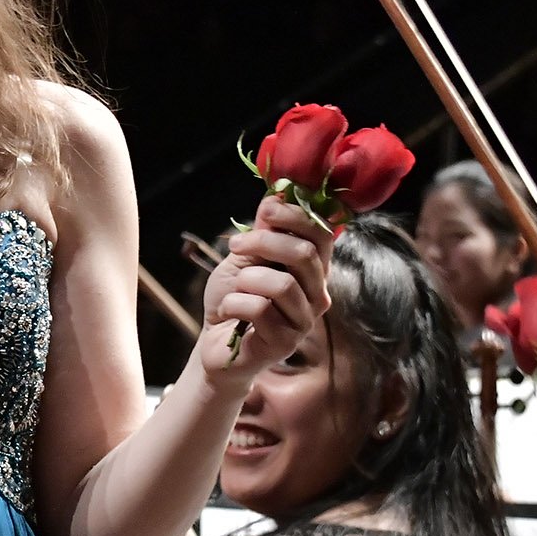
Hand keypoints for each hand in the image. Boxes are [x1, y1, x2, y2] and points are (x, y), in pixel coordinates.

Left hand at [200, 196, 334, 375]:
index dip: (295, 214)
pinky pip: (260, 309)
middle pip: (305, 254)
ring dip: (247, 279)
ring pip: (282, 284)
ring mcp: (304, 320)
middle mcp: (317, 294)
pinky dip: (234, 304)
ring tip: (234, 289)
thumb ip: (263, 230)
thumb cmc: (233, 298)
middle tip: (235, 246)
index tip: (266, 209)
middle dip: (264, 241)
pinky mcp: (286, 342)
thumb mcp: (244, 257)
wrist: (214, 343)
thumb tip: (277, 192)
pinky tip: (228, 313)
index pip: (323, 233)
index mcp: (312, 269)